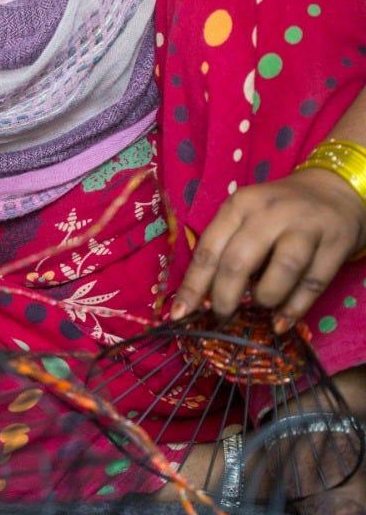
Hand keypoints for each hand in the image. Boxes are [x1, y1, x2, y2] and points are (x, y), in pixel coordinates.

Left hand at [172, 168, 365, 329]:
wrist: (333, 191)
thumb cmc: (275, 213)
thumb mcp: (244, 218)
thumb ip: (224, 250)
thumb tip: (201, 299)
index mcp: (239, 205)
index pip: (208, 250)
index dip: (193, 286)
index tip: (179, 314)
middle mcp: (270, 213)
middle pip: (239, 262)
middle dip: (225, 298)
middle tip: (222, 316)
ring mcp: (305, 226)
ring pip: (281, 271)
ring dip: (264, 299)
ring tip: (259, 307)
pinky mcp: (336, 243)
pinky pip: (312, 284)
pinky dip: (294, 309)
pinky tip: (280, 322)